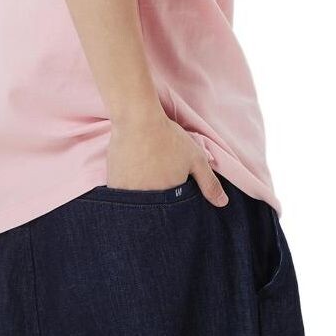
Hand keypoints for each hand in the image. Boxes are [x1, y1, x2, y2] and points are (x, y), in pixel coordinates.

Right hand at [106, 113, 228, 206]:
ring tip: (144, 176)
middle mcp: (147, 201)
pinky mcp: (113, 183)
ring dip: (140, 195)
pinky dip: (126, 188)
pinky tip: (131, 173)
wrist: (137, 120)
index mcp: (168, 198)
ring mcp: (128, 194)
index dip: (172, 205)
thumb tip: (223, 204)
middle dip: (156, 203)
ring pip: (135, 205)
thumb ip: (209, 183)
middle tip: (156, 180)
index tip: (171, 190)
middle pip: (152, 212)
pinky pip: (121, 194)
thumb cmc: (168, 138)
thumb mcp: (196, 159)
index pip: (172, 215)